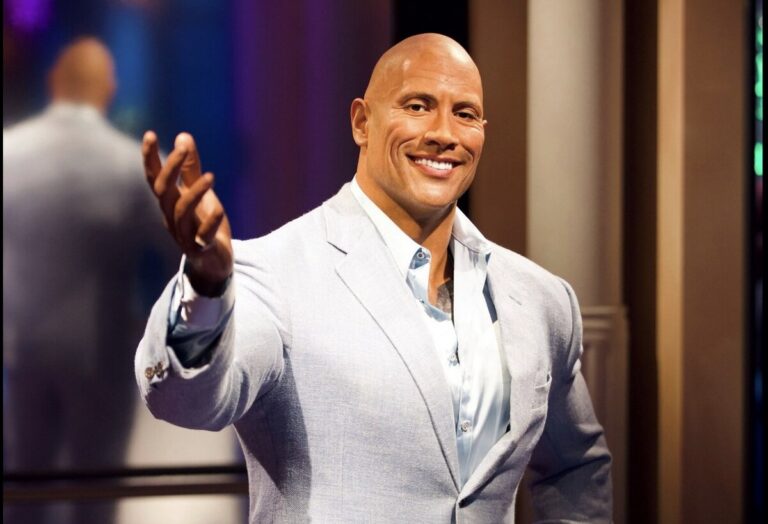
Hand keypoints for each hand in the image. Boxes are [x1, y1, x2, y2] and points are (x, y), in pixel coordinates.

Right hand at [142, 131, 232, 295]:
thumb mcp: (199, 194)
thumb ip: (191, 169)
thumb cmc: (204, 225)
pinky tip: (219, 209)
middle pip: (164, 191)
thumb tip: (183, 136)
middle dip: (171, 168)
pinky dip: (210, 222)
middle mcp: (171, 217)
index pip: (154, 178)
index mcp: (169, 203)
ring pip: (181, 212)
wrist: (215, 264)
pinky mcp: (200, 248)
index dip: (150, 158)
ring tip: (210, 176)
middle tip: (183, 148)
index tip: (150, 134)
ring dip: (195, 192)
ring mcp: (184, 234)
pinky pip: (202, 236)